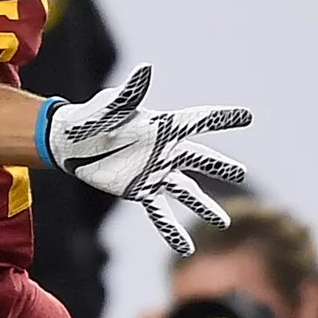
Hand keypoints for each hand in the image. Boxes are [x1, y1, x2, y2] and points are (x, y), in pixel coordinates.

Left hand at [38, 65, 250, 256]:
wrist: (71, 143)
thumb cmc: (90, 118)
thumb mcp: (110, 107)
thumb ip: (130, 94)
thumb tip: (145, 70)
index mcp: (162, 127)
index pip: (198, 120)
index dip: (221, 118)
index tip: (247, 116)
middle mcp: (164, 151)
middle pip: (200, 159)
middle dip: (220, 167)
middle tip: (239, 174)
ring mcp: (155, 173)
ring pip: (186, 191)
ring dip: (203, 206)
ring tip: (222, 222)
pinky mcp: (141, 191)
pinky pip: (161, 214)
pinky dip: (171, 230)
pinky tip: (185, 247)